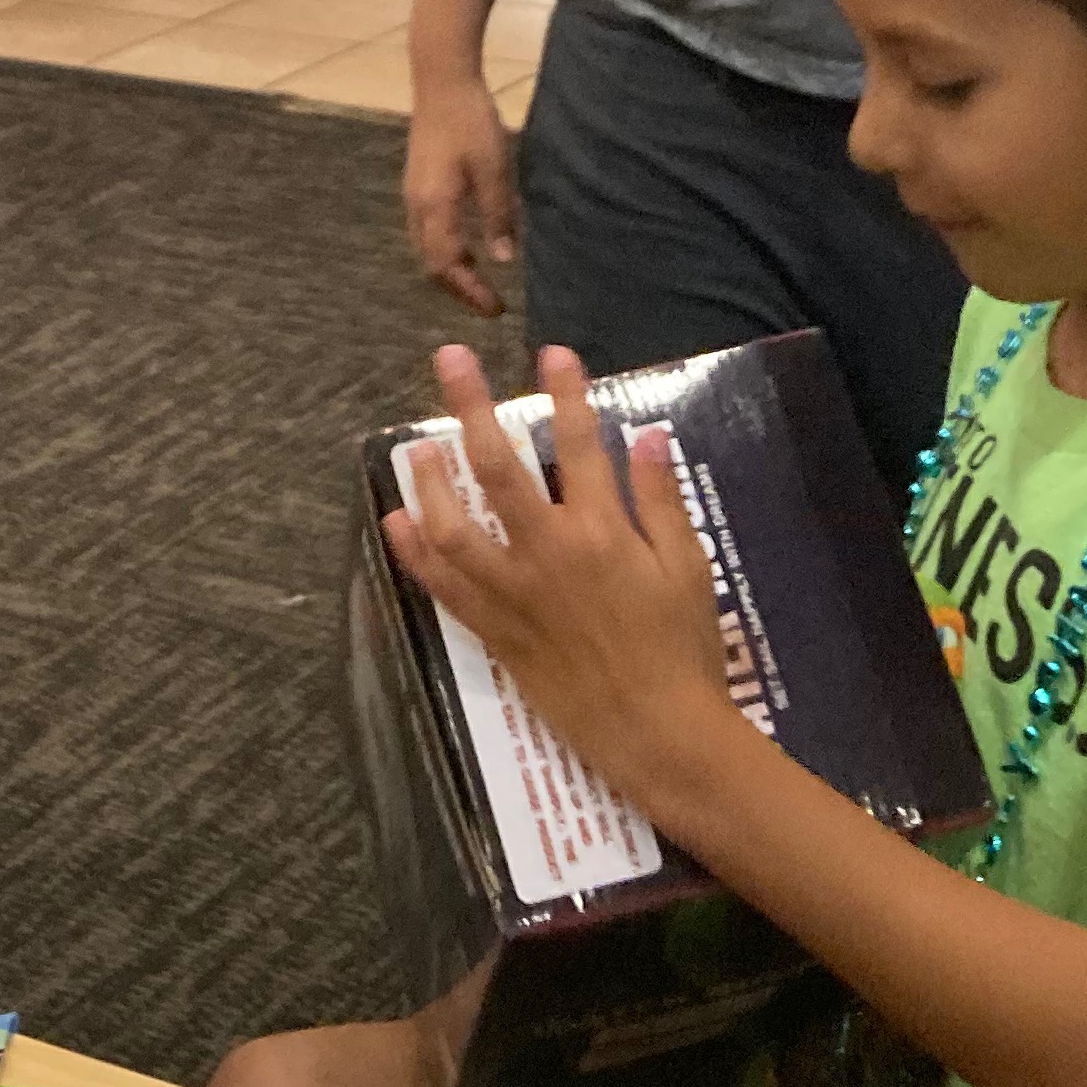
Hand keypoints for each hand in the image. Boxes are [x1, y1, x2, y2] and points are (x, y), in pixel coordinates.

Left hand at [384, 344, 738, 819]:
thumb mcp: (688, 568)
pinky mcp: (496, 633)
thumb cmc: (683, 650)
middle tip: (449, 360)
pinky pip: (445, 588)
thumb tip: (648, 434)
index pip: (582, 443)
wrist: (659, 734)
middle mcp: (549, 553)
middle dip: (472, 407)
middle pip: (499, 467)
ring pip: (454, 526)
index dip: (566, 393)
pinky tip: (398, 522)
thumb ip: (662, 500)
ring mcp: (515, 594)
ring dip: (429, 481)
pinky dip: (416, 553)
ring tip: (416, 446)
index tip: (552, 352)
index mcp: (603, 532)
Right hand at [405, 76, 518, 313]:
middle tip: (488, 303)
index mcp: (436, 207)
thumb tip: (504, 261)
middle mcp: (417, 207)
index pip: (447, 266)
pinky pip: (426, 232)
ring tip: (480, 281)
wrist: (442, 82)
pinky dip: (445, 250)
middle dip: (458, 288)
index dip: (470, 292)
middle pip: (430, 264)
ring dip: (451, 270)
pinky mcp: (418, 184)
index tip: (496, 308)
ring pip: (425, 248)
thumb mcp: (494, 169)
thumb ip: (497, 215)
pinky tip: (467, 245)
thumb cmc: (472, 123)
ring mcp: (413, 195)